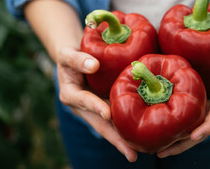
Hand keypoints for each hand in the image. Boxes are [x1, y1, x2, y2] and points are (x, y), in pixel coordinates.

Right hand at [57, 47, 137, 161]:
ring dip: (123, 139)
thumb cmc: (69, 55)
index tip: (107, 114)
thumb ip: (77, 59)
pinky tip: (142, 135)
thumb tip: (94, 65)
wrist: (74, 59)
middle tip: (131, 154)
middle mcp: (83, 107)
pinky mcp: (106, 107)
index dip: (95, 106)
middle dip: (115, 139)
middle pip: (100, 125)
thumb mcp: (67, 55)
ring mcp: (95, 110)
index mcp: (71, 95)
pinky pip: (117, 118)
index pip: (84, 101)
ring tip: (138, 152)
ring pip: (110, 126)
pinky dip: (127, 126)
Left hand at [157, 37, 209, 157]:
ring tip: (154, 149)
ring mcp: (209, 105)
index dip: (206, 126)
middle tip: (160, 153)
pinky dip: (176, 124)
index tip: (193, 136)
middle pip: (200, 130)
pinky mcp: (203, 101)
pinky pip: (189, 116)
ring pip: (192, 126)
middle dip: (182, 143)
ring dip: (175, 139)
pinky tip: (159, 127)